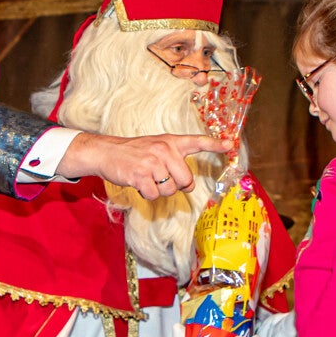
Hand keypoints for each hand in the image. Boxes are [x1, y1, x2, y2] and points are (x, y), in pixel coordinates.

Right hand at [57, 131, 228, 200]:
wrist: (106, 152)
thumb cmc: (134, 153)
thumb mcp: (156, 148)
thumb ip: (174, 162)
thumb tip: (189, 185)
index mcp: (171, 142)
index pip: (197, 141)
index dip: (214, 144)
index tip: (229, 144)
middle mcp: (164, 150)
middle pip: (185, 180)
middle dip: (176, 185)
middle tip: (162, 179)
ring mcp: (152, 162)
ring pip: (170, 190)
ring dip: (159, 190)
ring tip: (147, 178)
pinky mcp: (140, 175)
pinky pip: (154, 195)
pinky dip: (147, 194)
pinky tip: (139, 183)